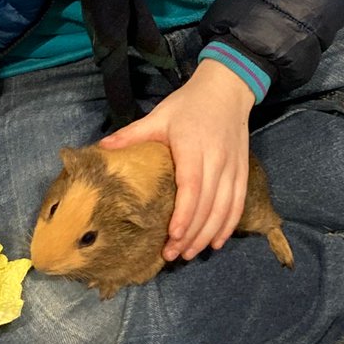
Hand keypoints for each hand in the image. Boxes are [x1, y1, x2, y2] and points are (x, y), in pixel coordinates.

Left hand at [99, 60, 254, 261]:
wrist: (227, 88)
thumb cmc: (189, 103)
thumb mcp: (159, 115)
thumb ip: (132, 134)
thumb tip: (101, 148)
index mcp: (194, 147)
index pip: (192, 186)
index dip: (184, 214)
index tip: (172, 235)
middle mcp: (216, 160)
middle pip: (207, 204)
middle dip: (191, 233)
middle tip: (173, 254)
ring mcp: (232, 166)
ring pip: (224, 208)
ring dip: (208, 234)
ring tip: (190, 252)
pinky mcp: (242, 170)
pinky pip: (237, 203)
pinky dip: (228, 225)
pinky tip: (217, 241)